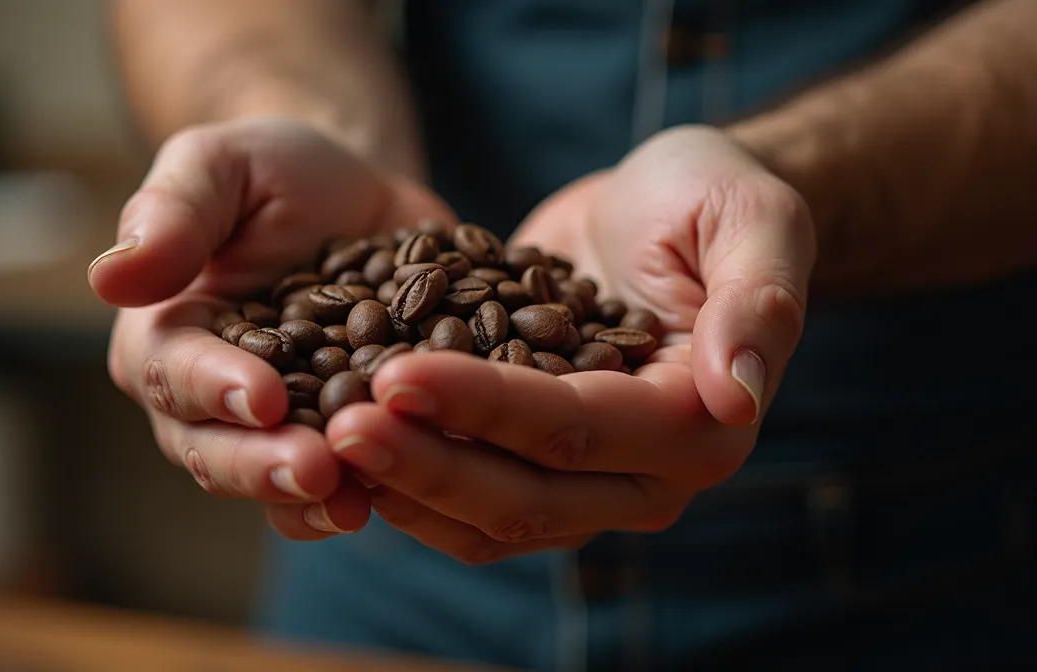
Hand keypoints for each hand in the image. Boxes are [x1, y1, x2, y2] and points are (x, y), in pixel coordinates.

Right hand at [88, 117, 452, 539]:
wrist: (356, 197)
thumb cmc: (274, 171)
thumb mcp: (220, 163)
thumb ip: (171, 213)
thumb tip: (108, 277)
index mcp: (165, 337)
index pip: (176, 373)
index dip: (216, 389)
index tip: (262, 397)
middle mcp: (209, 401)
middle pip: (219, 451)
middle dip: (266, 465)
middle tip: (318, 470)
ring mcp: (277, 432)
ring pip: (278, 484)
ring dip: (315, 500)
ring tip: (358, 503)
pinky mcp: (340, 442)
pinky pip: (345, 486)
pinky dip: (372, 494)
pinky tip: (406, 495)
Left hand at [326, 125, 815, 562]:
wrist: (660, 209)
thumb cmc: (709, 200)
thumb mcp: (753, 221)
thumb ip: (759, 302)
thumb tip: (738, 395)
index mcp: (698, 424)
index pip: (575, 430)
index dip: (485, 410)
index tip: (398, 376)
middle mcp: (646, 475)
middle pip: (524, 496)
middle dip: (426, 463)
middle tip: (338, 424)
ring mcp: (588, 484)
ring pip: (486, 520)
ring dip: (404, 487)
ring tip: (323, 435)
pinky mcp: (536, 468)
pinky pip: (466, 504)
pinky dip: (406, 484)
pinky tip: (341, 443)